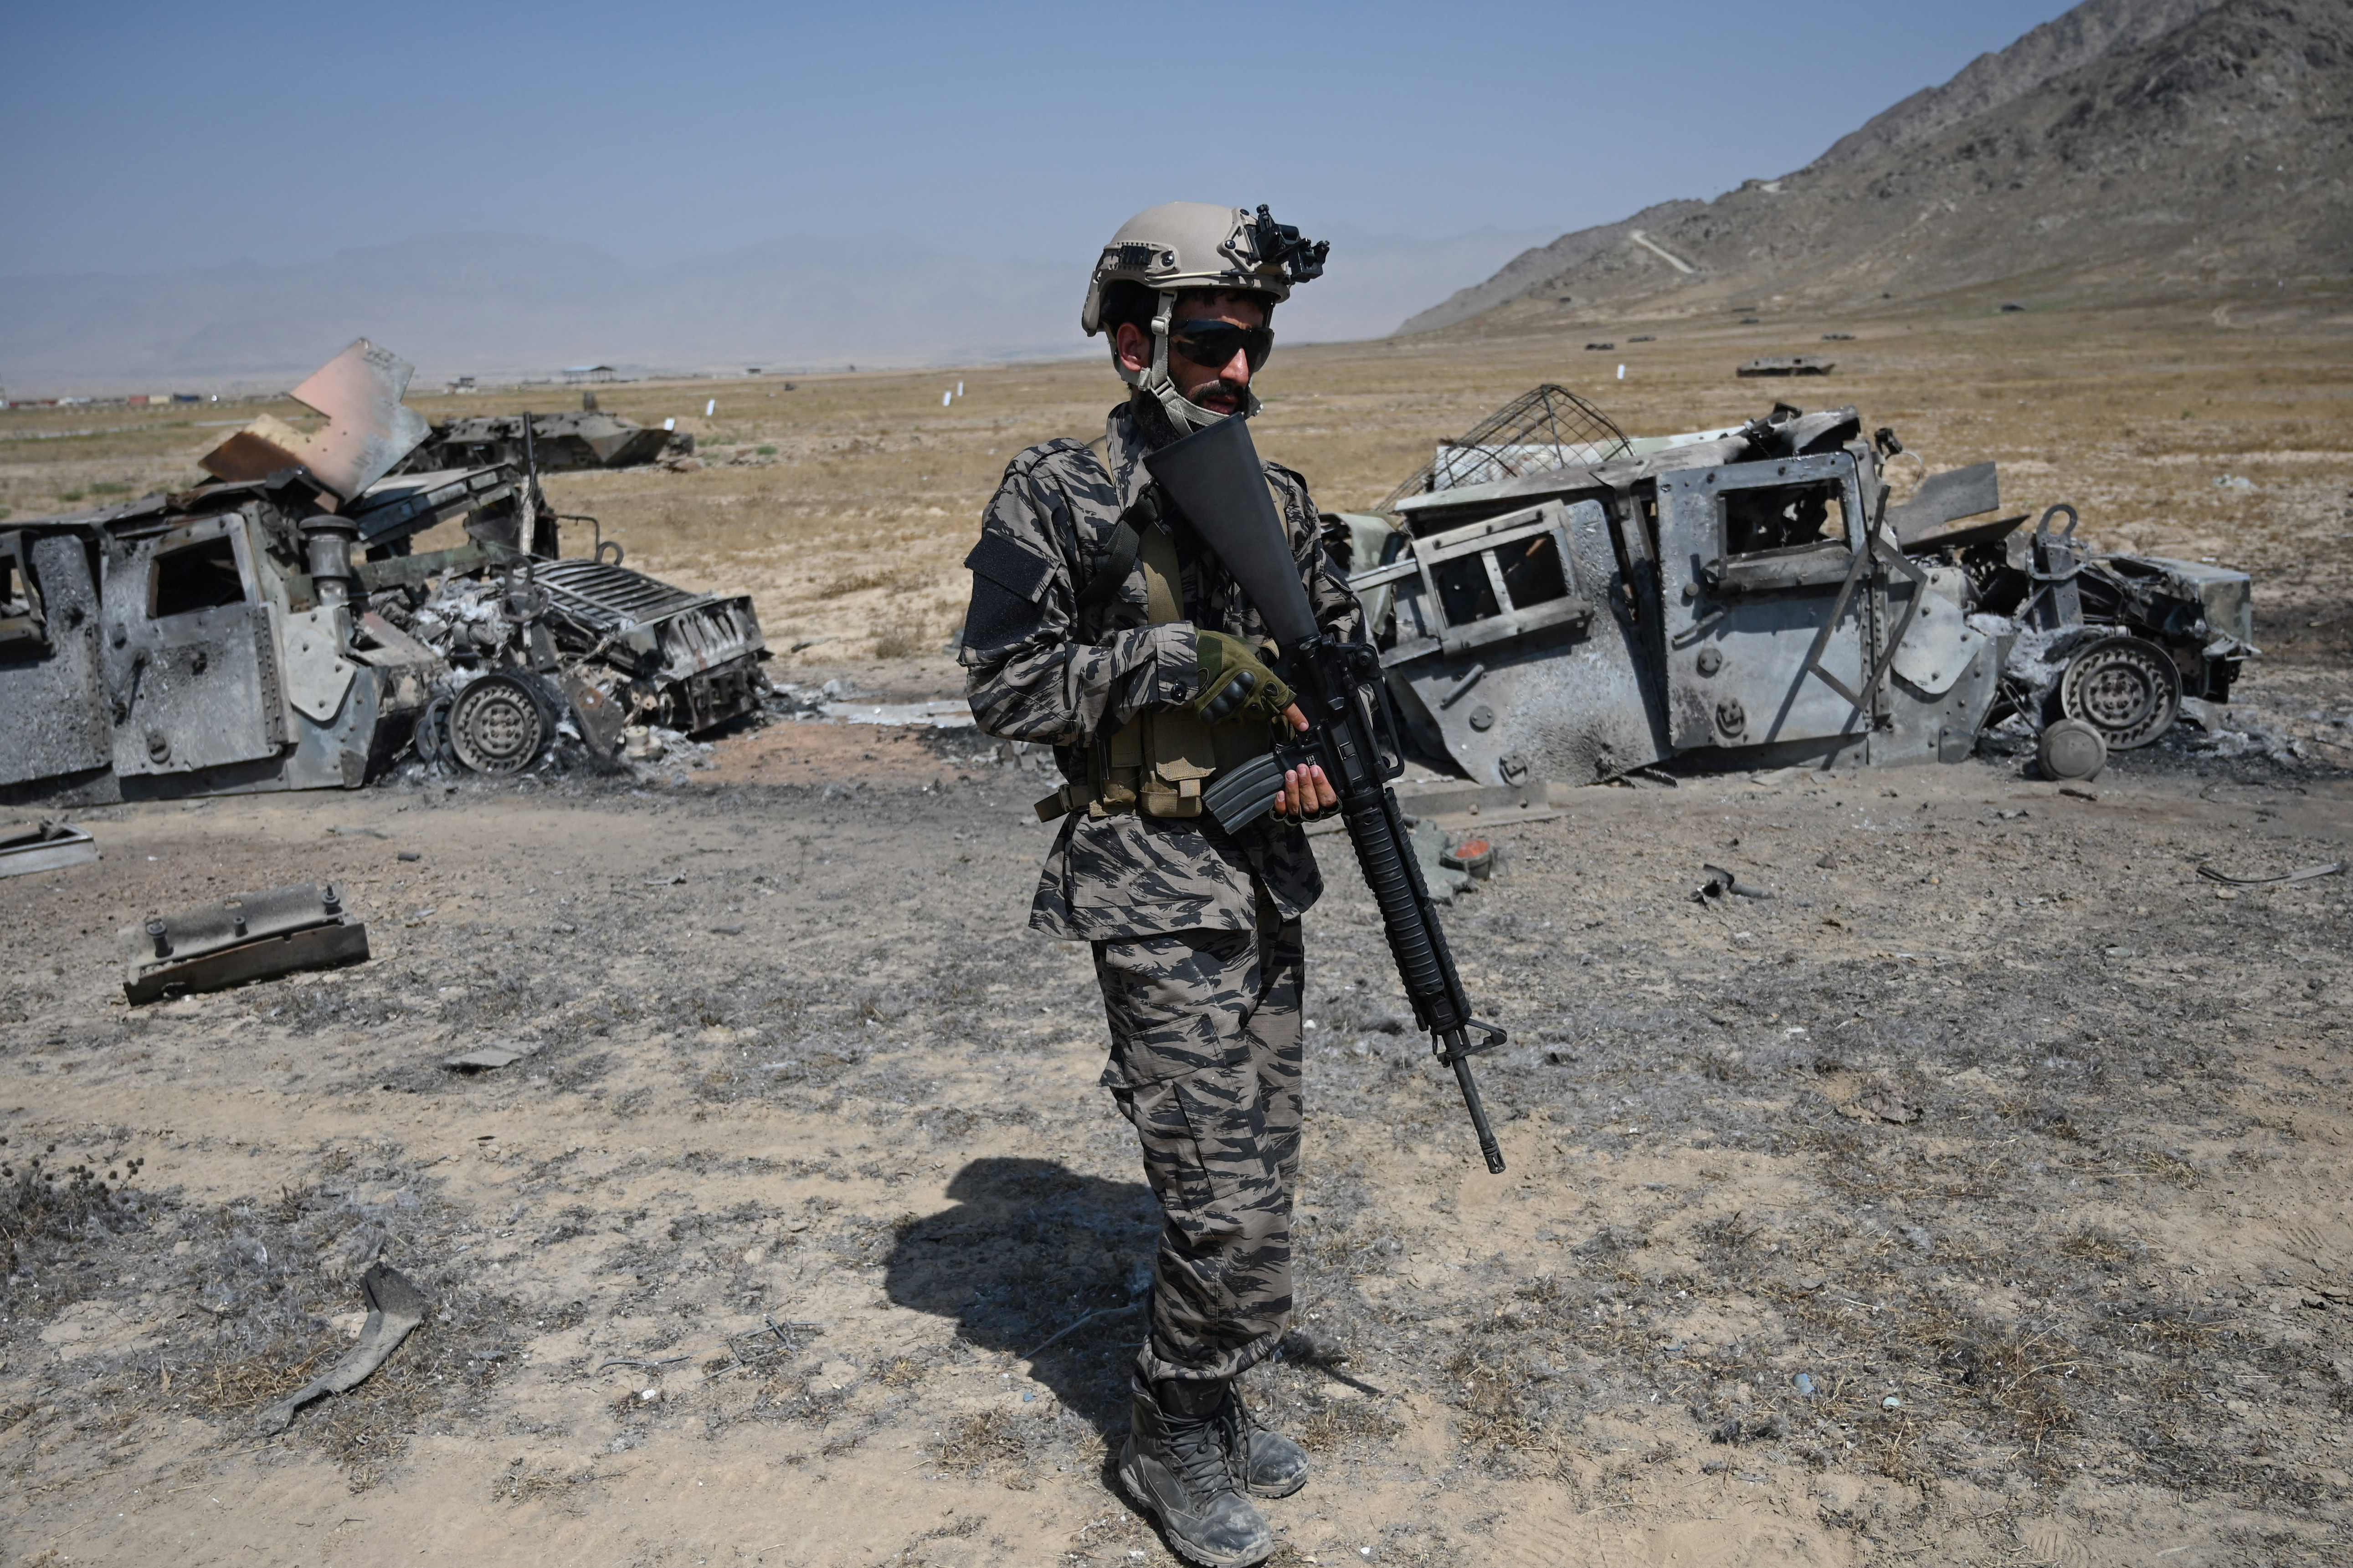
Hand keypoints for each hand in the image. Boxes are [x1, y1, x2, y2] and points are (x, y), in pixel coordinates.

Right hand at [1189, 630, 1293, 723]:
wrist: (1188, 659)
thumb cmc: (1217, 649)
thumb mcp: (1243, 650)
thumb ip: (1256, 662)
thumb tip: (1262, 665)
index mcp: (1262, 679)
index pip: (1284, 700)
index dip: (1295, 715)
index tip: (1303, 726)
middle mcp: (1252, 697)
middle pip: (1265, 711)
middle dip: (1262, 706)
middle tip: (1247, 692)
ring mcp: (1235, 708)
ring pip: (1245, 714)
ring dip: (1241, 706)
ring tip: (1227, 690)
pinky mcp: (1218, 716)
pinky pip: (1227, 717)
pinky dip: (1223, 710)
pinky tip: (1216, 697)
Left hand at [1273, 704, 1337, 820]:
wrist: (1299, 797)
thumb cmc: (1314, 783)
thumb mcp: (1320, 775)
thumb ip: (1321, 770)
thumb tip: (1317, 750)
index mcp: (1328, 804)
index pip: (1328, 798)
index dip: (1322, 784)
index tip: (1315, 768)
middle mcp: (1316, 812)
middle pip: (1312, 803)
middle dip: (1306, 784)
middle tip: (1301, 768)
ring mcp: (1300, 815)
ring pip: (1298, 807)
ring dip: (1293, 789)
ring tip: (1290, 774)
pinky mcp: (1287, 817)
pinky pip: (1284, 813)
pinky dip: (1282, 804)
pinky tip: (1280, 793)